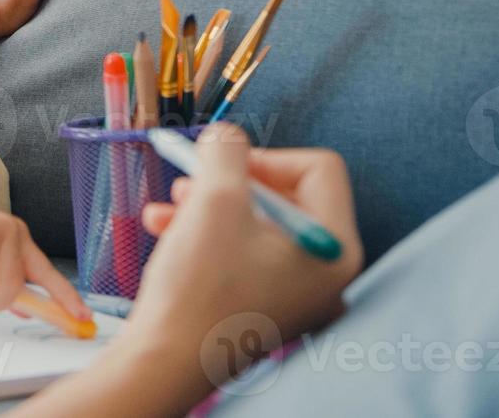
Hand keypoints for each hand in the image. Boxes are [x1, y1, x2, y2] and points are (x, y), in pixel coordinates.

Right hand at [120, 125, 362, 396]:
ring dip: (208, 204)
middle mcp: (325, 272)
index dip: (265, 155)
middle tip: (188, 180)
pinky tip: (164, 230)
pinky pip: (241, 250)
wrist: (165, 362)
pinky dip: (205, 233)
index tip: (220, 164)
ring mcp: (294, 291)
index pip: (319, 168)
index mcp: (334, 247)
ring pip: (255, 221)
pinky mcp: (262, 303)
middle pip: (285, 193)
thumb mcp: (214, 200)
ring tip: (167, 207)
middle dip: (229, 181)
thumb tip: (228, 136)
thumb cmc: (198, 290)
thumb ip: (227, 152)